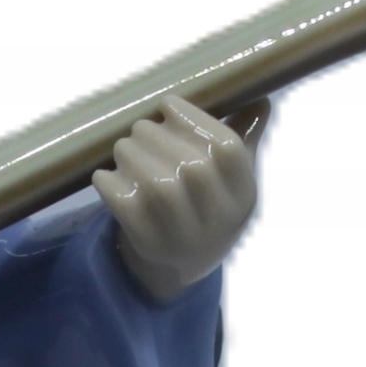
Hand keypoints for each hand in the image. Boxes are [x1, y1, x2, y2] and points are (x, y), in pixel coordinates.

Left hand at [94, 94, 265, 302]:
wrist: (181, 265)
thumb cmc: (205, 207)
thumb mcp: (229, 180)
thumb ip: (242, 139)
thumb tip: (260, 101)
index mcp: (243, 195)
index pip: (227, 150)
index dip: (195, 120)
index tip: (168, 104)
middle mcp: (219, 219)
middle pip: (192, 167)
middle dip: (159, 137)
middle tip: (140, 127)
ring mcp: (184, 237)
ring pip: (159, 187)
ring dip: (134, 156)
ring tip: (123, 147)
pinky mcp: (149, 246)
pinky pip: (127, 209)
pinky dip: (111, 184)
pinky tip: (105, 175)